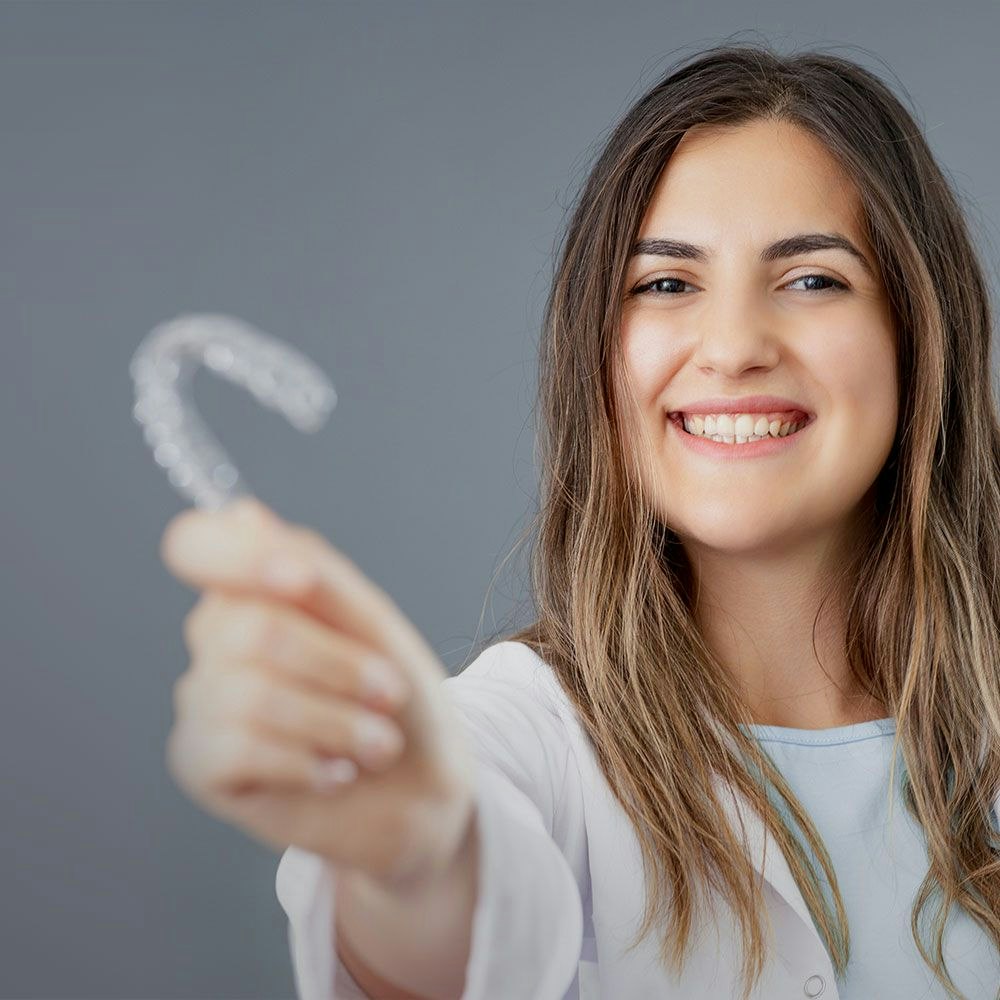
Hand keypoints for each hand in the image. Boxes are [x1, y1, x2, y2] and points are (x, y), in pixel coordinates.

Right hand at [159, 497, 475, 888]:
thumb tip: (242, 513)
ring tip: (377, 744)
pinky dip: (309, 762)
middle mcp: (218, 637)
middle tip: (388, 694)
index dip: (239, 557)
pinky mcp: (200, 762)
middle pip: (248, 628)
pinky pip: (238, 747)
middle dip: (338, 666)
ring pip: (250, 693)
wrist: (422, 791)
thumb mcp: (373, 628)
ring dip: (338, 723)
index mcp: (256, 590)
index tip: (303, 581)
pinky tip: (337, 773)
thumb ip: (315, 575)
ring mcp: (202, 699)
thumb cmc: (399, 701)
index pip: (196, 545)